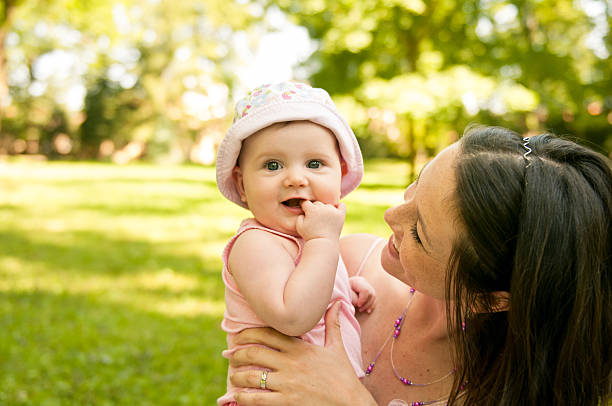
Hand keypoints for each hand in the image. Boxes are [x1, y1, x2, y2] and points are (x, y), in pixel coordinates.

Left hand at [229, 301, 376, 405]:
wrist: (351, 404)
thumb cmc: (343, 377)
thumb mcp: (337, 348)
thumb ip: (333, 325)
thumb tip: (338, 303)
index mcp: (300, 349)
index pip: (268, 334)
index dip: (248, 334)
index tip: (238, 336)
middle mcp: (291, 364)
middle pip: (254, 353)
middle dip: (237, 354)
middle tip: (229, 356)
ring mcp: (287, 384)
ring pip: (251, 377)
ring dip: (237, 376)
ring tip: (232, 376)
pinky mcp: (286, 403)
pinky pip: (257, 399)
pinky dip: (243, 398)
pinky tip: (238, 397)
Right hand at [296, 201, 344, 241]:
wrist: (323, 244)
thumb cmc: (310, 236)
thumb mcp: (299, 226)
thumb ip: (299, 216)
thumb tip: (304, 211)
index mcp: (312, 209)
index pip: (306, 203)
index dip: (304, 207)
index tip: (305, 211)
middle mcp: (323, 208)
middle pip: (317, 203)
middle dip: (314, 209)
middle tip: (315, 218)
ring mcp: (333, 211)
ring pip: (328, 205)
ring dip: (325, 209)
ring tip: (324, 219)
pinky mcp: (340, 215)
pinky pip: (341, 206)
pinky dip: (339, 207)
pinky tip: (335, 211)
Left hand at [349, 276, 375, 312]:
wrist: (346, 285)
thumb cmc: (344, 289)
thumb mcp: (346, 291)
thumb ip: (352, 296)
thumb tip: (358, 304)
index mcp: (357, 281)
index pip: (365, 290)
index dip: (363, 299)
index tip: (358, 305)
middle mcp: (365, 282)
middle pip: (371, 293)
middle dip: (366, 303)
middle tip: (359, 309)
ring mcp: (369, 286)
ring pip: (373, 296)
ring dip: (369, 305)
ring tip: (361, 310)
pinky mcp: (370, 291)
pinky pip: (374, 298)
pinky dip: (372, 305)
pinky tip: (368, 311)